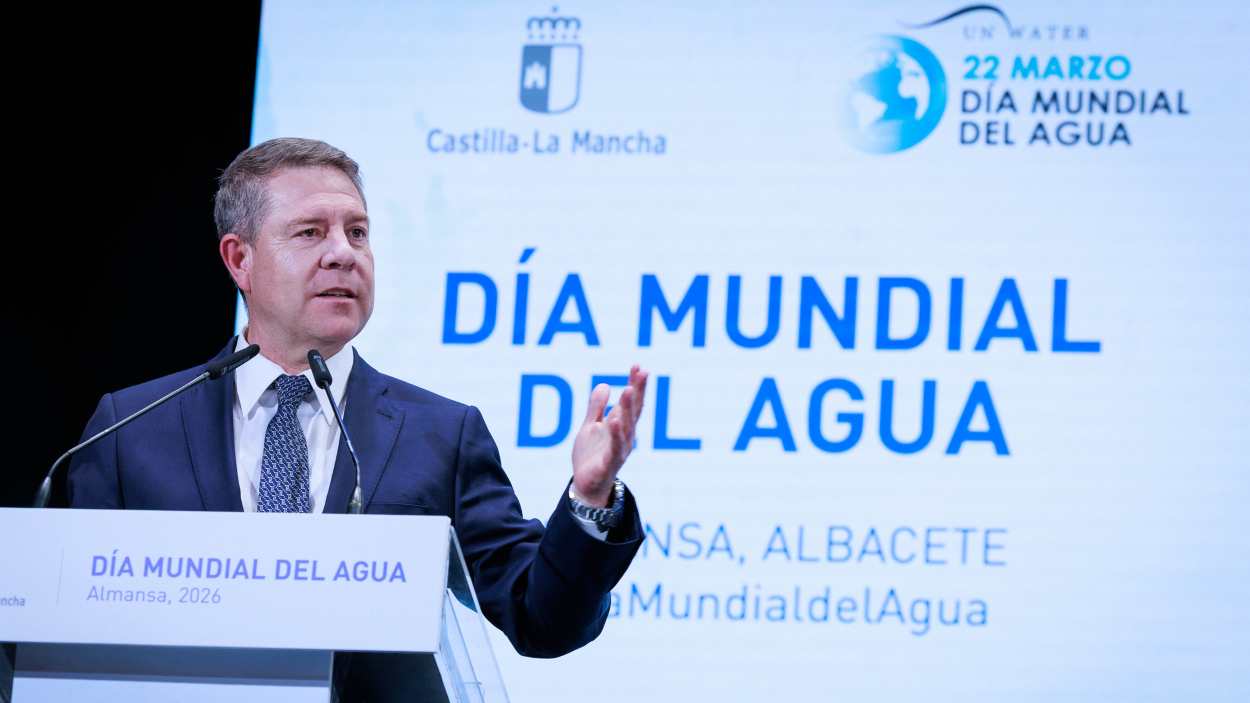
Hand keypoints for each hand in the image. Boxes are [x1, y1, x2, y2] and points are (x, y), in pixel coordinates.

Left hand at [570, 365, 648, 506]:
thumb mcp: (590, 427)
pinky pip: (614, 447)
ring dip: (627, 409)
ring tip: (628, 390)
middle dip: (637, 391)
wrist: (586, 486)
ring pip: (626, 427)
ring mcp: (619, 450)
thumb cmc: (591, 456)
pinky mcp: (609, 463)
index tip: (638, 366)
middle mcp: (624, 436)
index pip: (631, 402)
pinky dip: (615, 434)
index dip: (635, 384)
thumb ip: (596, 407)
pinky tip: (614, 421)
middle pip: (633, 411)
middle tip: (641, 372)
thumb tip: (604, 385)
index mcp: (620, 426)